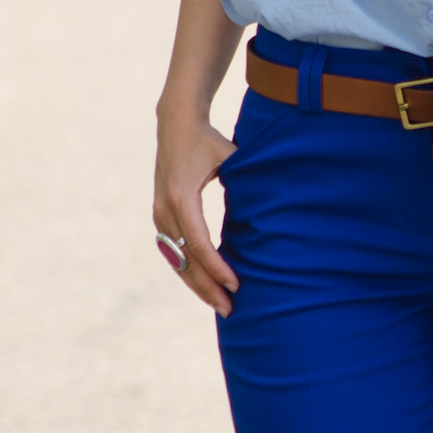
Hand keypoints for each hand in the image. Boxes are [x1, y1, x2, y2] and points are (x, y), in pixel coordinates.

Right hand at [153, 105, 238, 315]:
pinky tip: (206, 287)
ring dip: (197, 284)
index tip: (236, 284)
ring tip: (220, 306)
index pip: (198, 242)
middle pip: (185, 259)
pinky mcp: (161, 216)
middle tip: (230, 309)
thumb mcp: (230, 156)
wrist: (175, 123)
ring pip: (177, 260)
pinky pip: (173, 252)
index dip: (217, 267)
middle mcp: (165, 209)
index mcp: (182, 197)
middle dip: (207, 287)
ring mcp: (159, 214)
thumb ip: (247, 181)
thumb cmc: (209, 140)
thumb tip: (273, 208)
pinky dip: (189, 271)